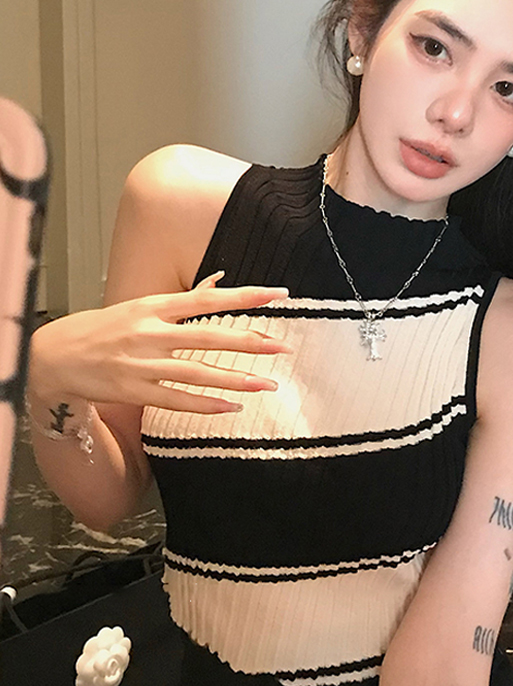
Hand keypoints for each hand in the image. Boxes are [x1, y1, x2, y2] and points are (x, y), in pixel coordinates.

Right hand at [28, 272, 291, 413]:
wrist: (56, 356)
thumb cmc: (105, 328)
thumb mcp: (142, 305)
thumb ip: (184, 297)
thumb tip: (220, 278)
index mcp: (154, 306)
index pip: (208, 298)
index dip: (245, 296)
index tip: (278, 294)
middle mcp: (150, 333)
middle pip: (209, 336)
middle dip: (249, 341)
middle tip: (283, 347)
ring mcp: (142, 364)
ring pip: (198, 372)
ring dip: (236, 379)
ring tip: (268, 384)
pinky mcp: (135, 391)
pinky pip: (178, 400)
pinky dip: (207, 404)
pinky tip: (233, 406)